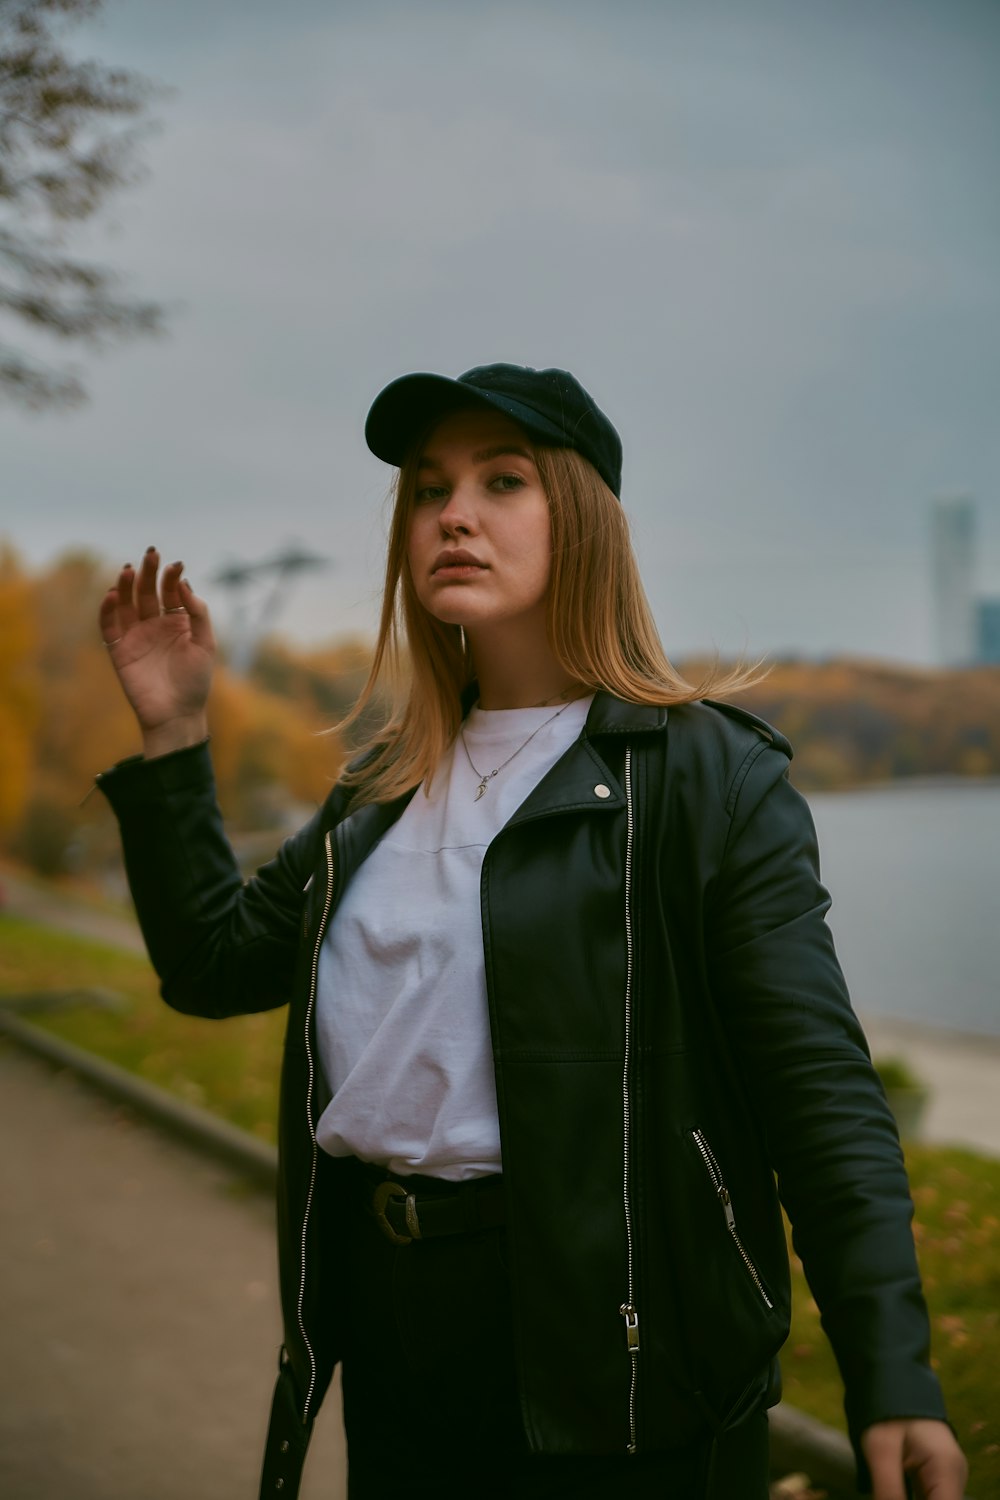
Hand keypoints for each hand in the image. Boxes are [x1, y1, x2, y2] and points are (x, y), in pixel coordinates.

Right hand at [99, 547, 215, 756]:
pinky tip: (114, 594)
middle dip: (149, 572)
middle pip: (148, 592)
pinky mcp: (119, 650)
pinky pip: (109, 626)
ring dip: (126, 585)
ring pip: (126, 604)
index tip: (176, 565)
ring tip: (129, 570)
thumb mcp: (206, 644)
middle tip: (151, 554)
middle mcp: (155, 625)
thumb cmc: (196, 682)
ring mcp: (136, 636)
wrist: (177, 714)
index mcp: (178, 622)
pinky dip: (108, 610)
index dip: (171, 577)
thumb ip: (198, 613)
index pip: (171, 592)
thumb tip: (184, 583)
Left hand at [862, 1418, 967, 1498]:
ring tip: (889, 1493)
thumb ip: (887, 1491)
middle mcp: (953, 1478)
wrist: (892, 1382)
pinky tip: (893, 1494)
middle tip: (887, 1496)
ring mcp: (947, 1479)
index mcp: (945, 1469)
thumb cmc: (886, 1411)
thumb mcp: (880, 1450)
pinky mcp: (936, 1479)